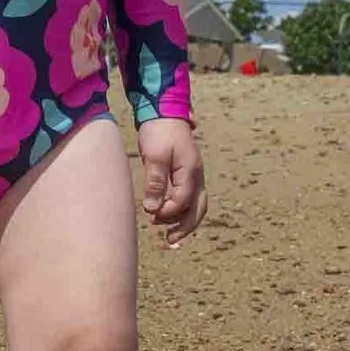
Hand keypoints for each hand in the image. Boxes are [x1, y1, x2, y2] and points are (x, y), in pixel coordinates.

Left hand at [136, 118, 207, 247]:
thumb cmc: (158, 131)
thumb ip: (155, 182)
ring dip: (182, 220)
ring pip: (195, 205)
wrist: (163, 110)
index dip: (168, 212)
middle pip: (198, 208)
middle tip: (169, 240)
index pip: (183, 201)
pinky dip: (179, 210)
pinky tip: (164, 214)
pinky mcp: (185, 173)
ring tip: (164, 230)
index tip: (151, 214)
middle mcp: (196, 175)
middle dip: (185, 227)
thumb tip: (153, 209)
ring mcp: (192, 175)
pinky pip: (187, 197)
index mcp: (190, 171)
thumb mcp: (154, 156)